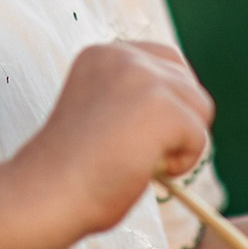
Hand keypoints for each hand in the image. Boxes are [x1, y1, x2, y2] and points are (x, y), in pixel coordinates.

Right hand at [12, 41, 214, 241]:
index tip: (150, 129)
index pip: (163, 59)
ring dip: (181, 142)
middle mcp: (123, 56)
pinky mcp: (162, 107)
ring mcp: (144, 78)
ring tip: (142, 164)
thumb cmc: (68, 172)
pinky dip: (182, 163)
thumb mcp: (99, 116)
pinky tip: (144, 172)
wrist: (47, 193)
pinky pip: (199, 137)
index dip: (167, 98)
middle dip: (180, 118)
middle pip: (187, 80)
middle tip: (151, 152)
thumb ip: (131, 103)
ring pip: (199, 108)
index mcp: (102, 55)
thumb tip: (182, 116)